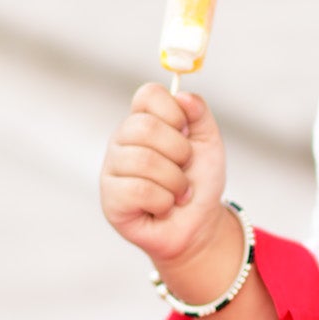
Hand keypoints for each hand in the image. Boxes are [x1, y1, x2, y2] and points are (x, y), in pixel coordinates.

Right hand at [100, 80, 226, 268]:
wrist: (199, 224)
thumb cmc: (199, 182)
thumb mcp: (209, 143)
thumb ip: (199, 114)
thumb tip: (183, 95)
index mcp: (144, 120)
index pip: (148, 94)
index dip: (173, 111)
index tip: (186, 131)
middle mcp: (123, 140)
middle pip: (144, 127)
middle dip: (179, 151)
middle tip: (184, 167)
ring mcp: (112, 168)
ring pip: (144, 161)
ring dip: (175, 181)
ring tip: (178, 192)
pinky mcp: (110, 199)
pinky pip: (139, 190)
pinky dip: (163, 201)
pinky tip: (163, 207)